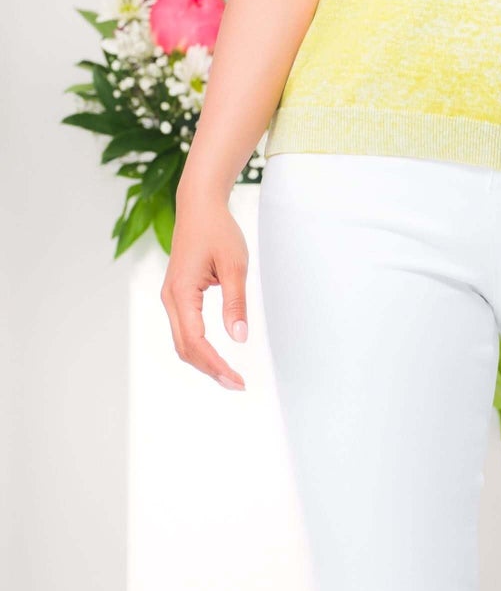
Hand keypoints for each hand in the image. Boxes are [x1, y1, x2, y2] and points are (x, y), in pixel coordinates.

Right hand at [160, 194, 248, 390]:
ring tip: (229, 374)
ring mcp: (171, 298)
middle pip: (186, 348)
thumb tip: (239, 337)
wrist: (199, 206)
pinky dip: (199, 347)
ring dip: (204, 361)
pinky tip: (216, 354)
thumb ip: (236, 302)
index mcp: (181, 293)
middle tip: (237, 383)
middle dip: (210, 369)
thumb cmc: (217, 230)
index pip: (196, 342)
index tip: (237, 379)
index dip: (216, 364)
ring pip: (183, 341)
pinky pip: (185, 329)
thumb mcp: (235, 264)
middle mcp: (170, 299)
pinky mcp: (177, 295)